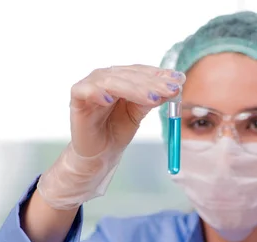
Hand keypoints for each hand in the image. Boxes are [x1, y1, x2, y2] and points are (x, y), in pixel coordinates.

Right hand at [37, 65, 184, 209]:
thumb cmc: (118, 130)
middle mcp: (106, 77)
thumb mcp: (139, 112)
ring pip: (112, 80)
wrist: (100, 154)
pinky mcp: (77, 97)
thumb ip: (152, 98)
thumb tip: (175, 85)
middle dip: (152, 83)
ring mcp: (91, 85)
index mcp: (122, 78)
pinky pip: (85, 90)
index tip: (179, 80)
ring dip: (134, 88)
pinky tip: (110, 98)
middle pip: (130, 74)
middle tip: (171, 90)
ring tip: (152, 98)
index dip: (160, 75)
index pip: (142, 72)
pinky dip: (97, 92)